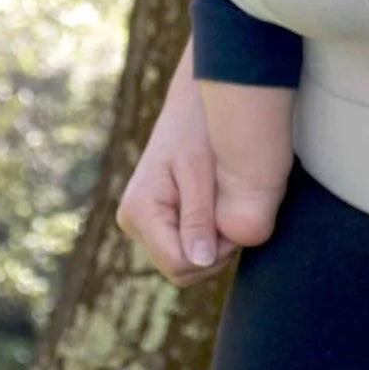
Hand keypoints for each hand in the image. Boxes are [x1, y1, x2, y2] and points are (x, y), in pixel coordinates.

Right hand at [116, 50, 236, 286]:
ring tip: (224, 202)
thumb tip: (199, 261)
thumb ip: (198, 216)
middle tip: (232, 211)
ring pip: (186, 261)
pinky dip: (209, 233)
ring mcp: (144, 223)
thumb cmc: (199, 126)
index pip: (180, 264)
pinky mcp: (158, 220)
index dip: (215, 254)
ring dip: (214, 242)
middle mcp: (134, 222)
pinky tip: (217, 204)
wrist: (195, 101)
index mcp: (140, 210)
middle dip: (214, 251)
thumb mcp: (200, 169)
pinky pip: (187, 246)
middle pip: (182, 268)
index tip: (234, 222)